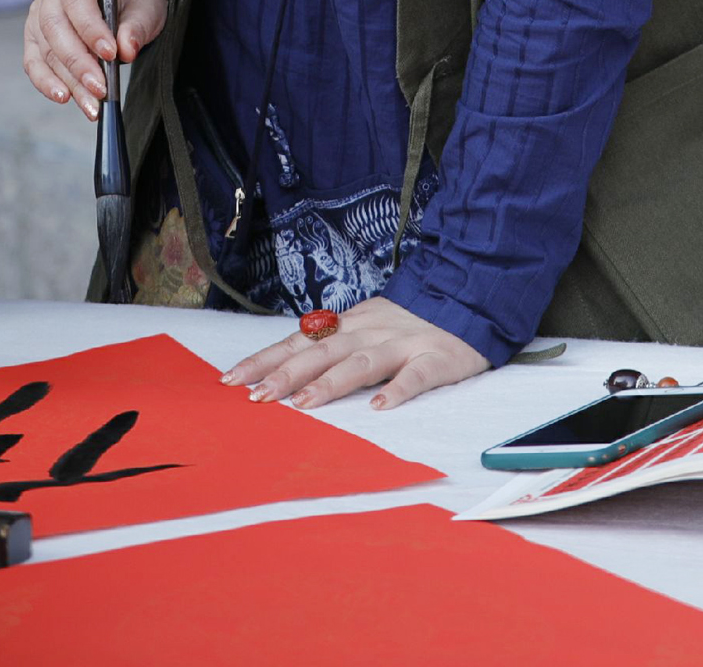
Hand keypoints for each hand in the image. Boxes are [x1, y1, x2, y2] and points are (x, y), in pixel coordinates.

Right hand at [21, 0, 165, 120]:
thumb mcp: (146, 4)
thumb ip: (137, 25)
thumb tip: (126, 48)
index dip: (90, 27)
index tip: (110, 53)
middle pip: (54, 26)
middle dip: (78, 62)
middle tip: (100, 87)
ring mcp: (39, 13)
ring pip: (46, 49)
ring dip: (68, 79)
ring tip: (91, 103)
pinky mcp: (36, 37)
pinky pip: (34, 62)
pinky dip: (47, 82)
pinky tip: (65, 96)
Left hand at [222, 296, 488, 412]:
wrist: (470, 294)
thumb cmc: (412, 320)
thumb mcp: (367, 324)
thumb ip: (333, 342)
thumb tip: (285, 364)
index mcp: (350, 324)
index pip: (299, 341)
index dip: (265, 359)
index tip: (231, 379)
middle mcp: (370, 330)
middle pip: (322, 351)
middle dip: (287, 374)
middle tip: (257, 397)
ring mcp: (403, 343)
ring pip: (362, 362)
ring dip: (331, 382)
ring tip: (305, 404)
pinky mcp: (437, 358)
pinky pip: (416, 375)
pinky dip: (398, 390)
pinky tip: (380, 407)